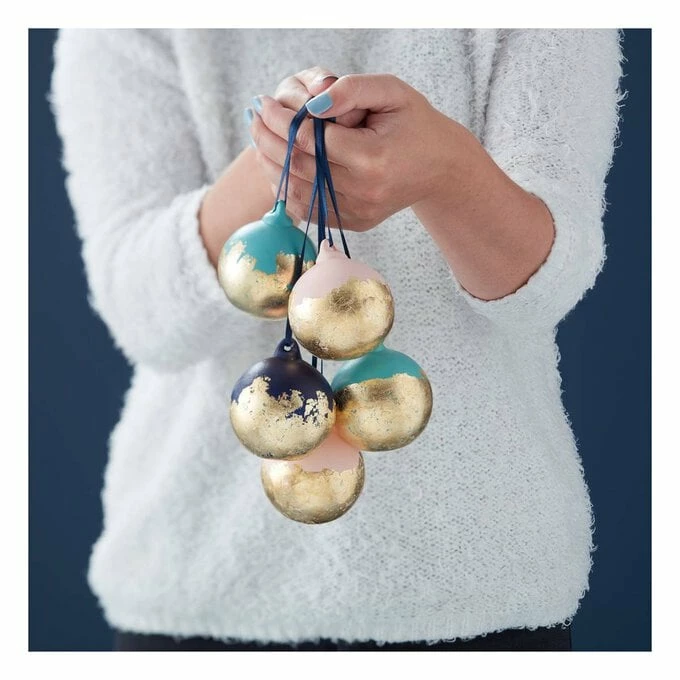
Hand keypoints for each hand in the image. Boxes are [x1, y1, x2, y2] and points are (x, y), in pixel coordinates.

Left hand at [249, 73, 471, 230]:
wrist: (440, 168)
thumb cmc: (415, 123)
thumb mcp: (392, 92)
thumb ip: (350, 90)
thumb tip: (309, 104)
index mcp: (373, 158)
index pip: (310, 139)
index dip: (280, 119)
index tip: (263, 102)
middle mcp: (364, 191)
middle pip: (299, 167)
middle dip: (268, 140)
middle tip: (253, 118)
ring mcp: (359, 212)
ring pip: (298, 192)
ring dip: (272, 165)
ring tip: (259, 139)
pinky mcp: (355, 223)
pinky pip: (310, 210)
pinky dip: (288, 190)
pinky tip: (278, 166)